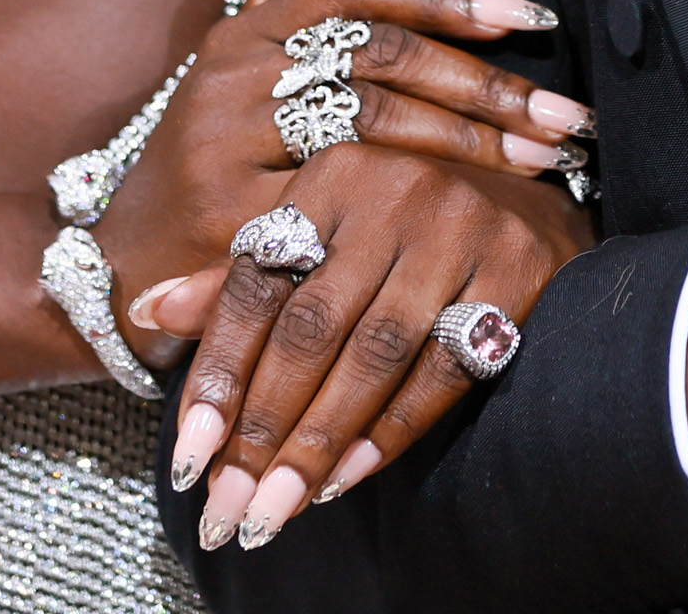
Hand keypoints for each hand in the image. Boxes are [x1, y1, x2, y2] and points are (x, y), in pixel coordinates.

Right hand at [96, 0, 583, 317]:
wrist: (119, 260)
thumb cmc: (206, 153)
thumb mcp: (239, 55)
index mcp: (249, 29)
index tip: (530, 18)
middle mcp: (234, 73)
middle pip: (380, 57)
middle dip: (483, 86)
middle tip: (563, 114)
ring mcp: (227, 141)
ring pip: (369, 125)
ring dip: (467, 143)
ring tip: (541, 162)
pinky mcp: (229, 215)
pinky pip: (341, 203)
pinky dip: (413, 207)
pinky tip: (474, 218)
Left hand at [136, 147, 588, 549]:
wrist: (540, 198)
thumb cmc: (405, 225)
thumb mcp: (321, 231)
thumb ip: (242, 279)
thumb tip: (148, 313)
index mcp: (331, 175)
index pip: (256, 284)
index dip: (217, 374)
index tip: (188, 460)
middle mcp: (394, 188)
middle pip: (311, 329)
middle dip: (262, 429)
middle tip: (228, 509)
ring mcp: (460, 226)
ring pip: (373, 357)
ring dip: (320, 445)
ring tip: (276, 511)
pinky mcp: (516, 268)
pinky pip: (443, 369)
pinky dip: (392, 431)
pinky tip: (349, 478)